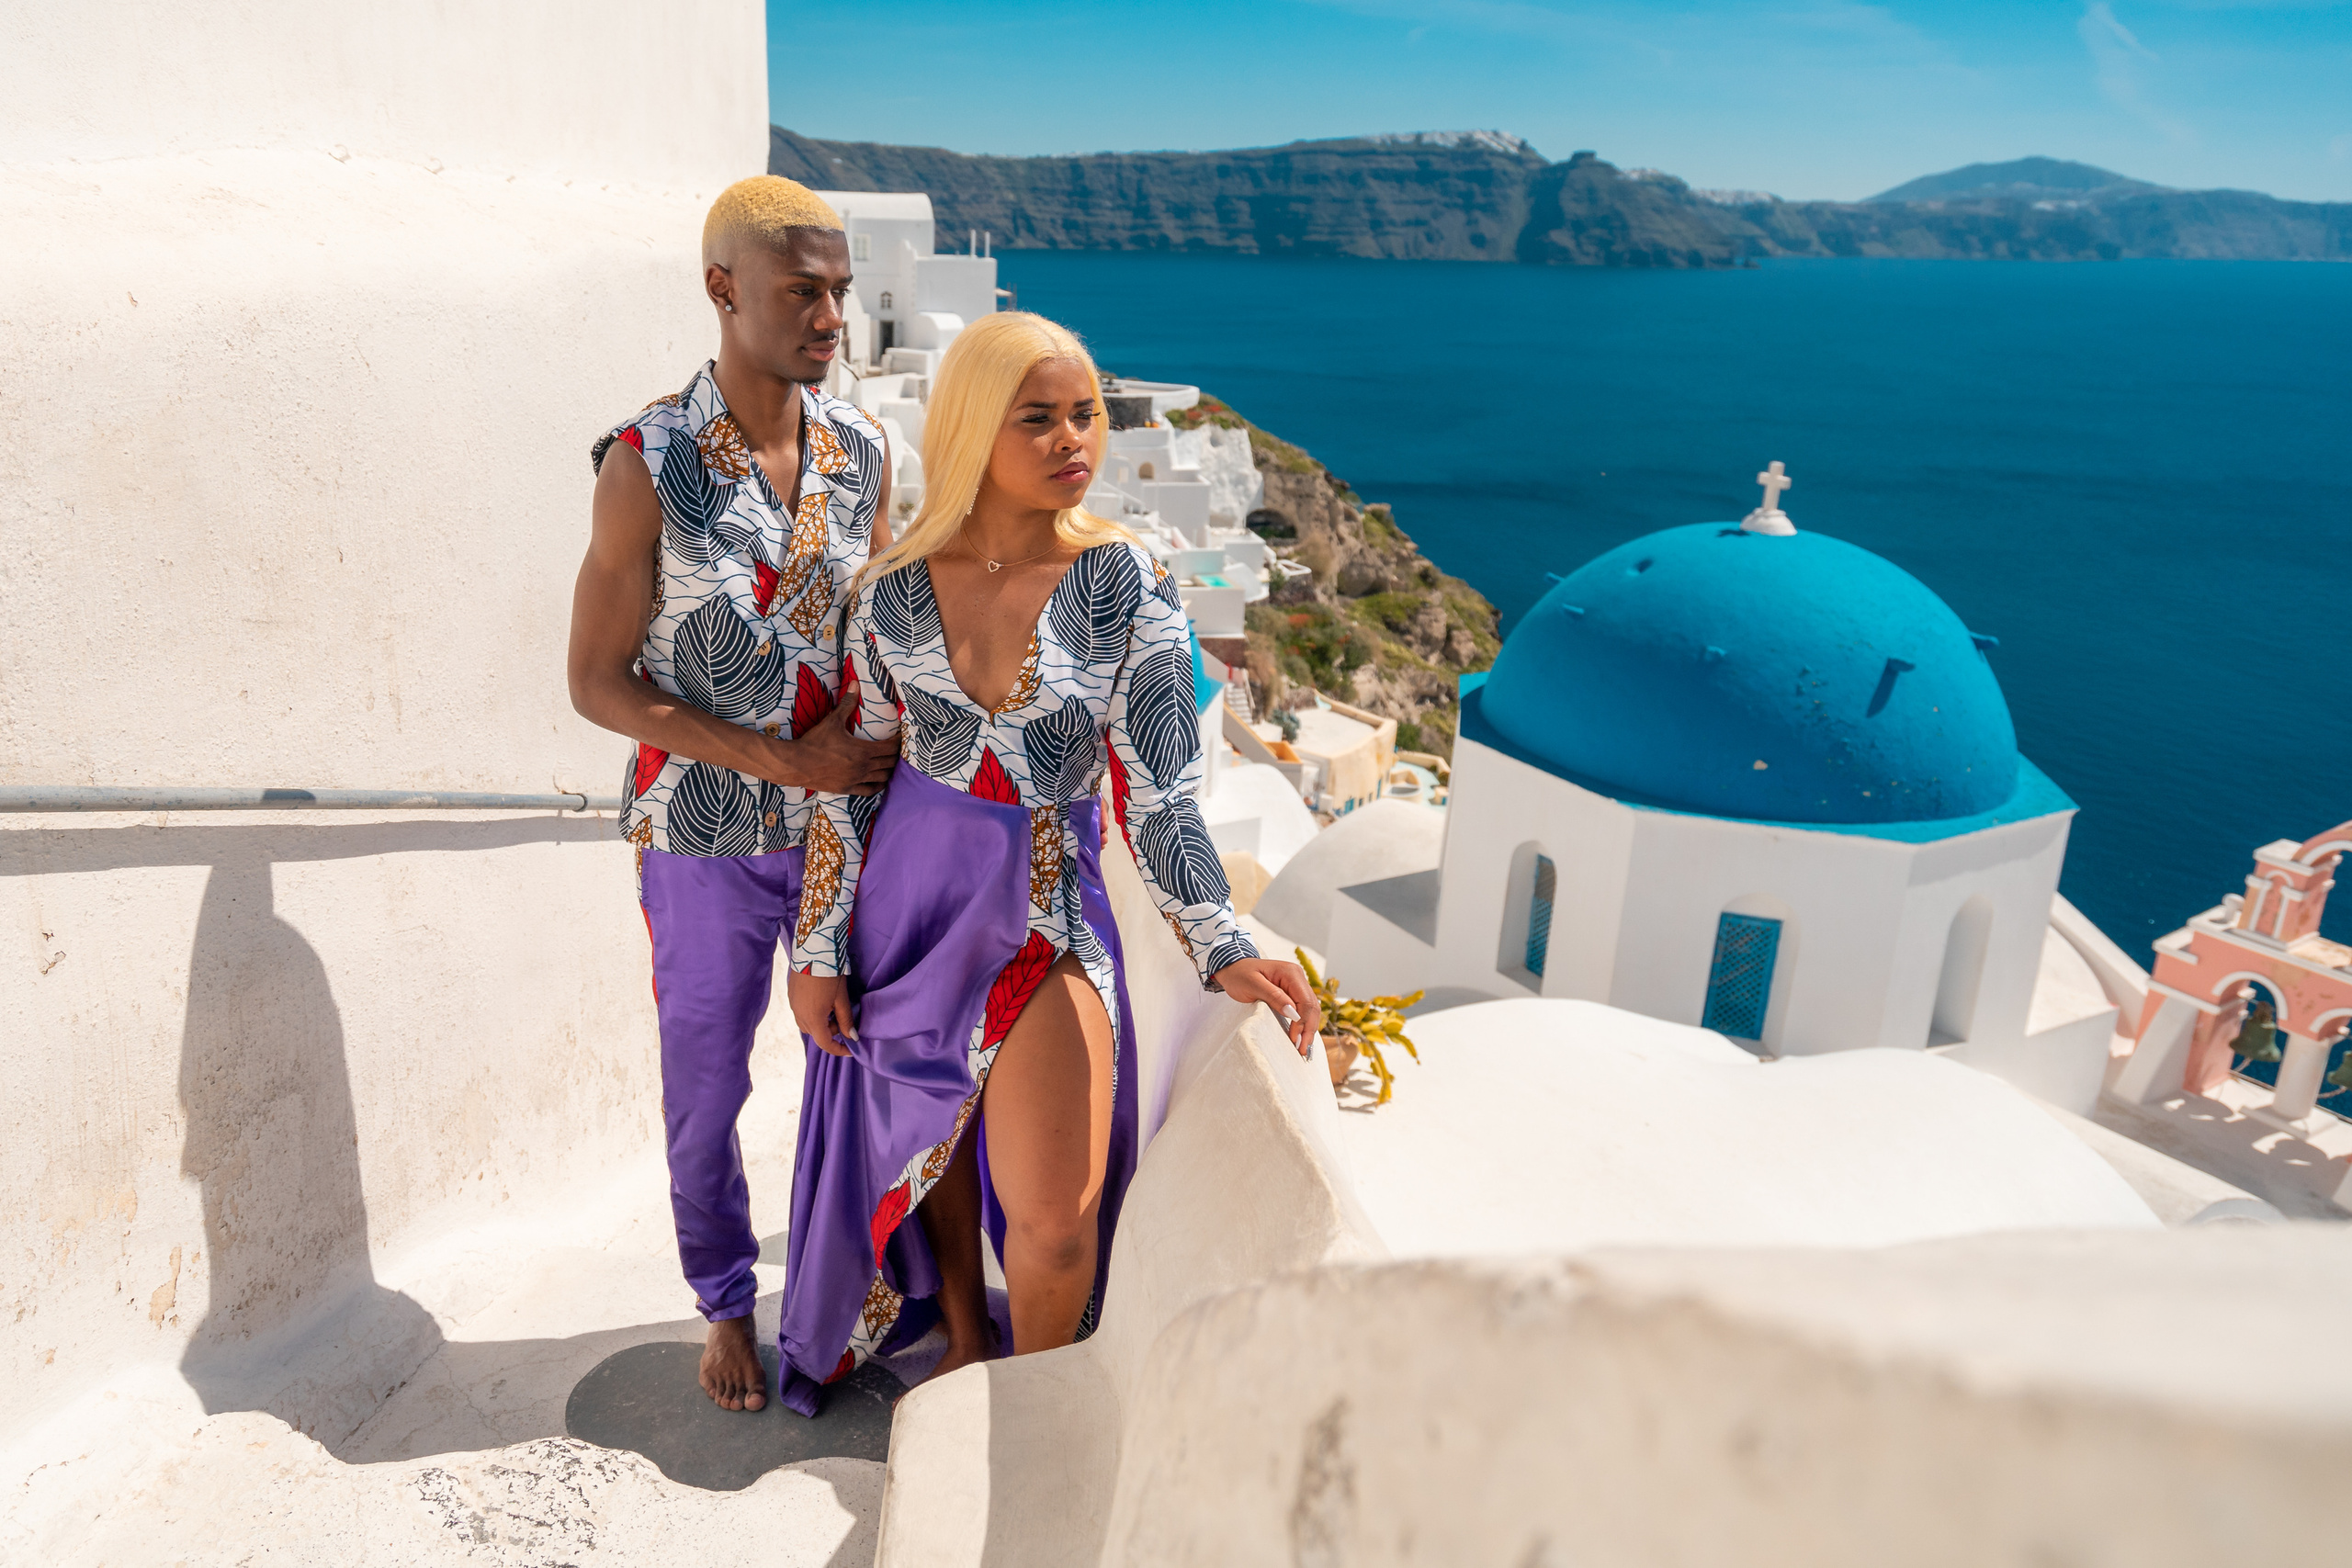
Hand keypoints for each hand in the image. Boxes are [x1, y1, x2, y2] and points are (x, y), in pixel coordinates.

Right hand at [770, 703, 896, 794]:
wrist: (796, 764)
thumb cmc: (815, 742)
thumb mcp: (832, 721)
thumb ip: (846, 703)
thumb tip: (854, 683)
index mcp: (863, 751)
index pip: (891, 748)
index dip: (898, 741)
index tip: (899, 736)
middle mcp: (863, 767)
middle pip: (890, 763)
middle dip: (895, 755)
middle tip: (896, 748)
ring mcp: (856, 780)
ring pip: (883, 777)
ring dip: (889, 770)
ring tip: (889, 763)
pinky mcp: (848, 789)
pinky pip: (870, 791)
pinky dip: (878, 785)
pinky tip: (878, 780)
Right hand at [788, 967, 857, 1057]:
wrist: (813, 952)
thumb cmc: (830, 975)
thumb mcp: (842, 999)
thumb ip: (846, 1020)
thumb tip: (852, 1037)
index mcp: (814, 1019)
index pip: (825, 1043)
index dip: (838, 1049)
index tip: (850, 1049)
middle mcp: (800, 1016)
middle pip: (816, 1034)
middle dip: (830, 1031)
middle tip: (842, 1018)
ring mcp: (793, 1006)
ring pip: (808, 1024)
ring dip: (821, 1023)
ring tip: (832, 1007)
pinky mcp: (791, 997)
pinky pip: (801, 1013)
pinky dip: (813, 1014)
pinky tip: (821, 1000)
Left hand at [1212, 957, 1321, 1058]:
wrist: (1233, 967)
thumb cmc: (1239, 974)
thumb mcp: (1252, 984)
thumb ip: (1273, 996)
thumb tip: (1293, 1012)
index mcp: (1290, 973)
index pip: (1305, 1000)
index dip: (1302, 1021)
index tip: (1294, 1039)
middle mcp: (1298, 977)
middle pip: (1312, 1006)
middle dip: (1308, 1028)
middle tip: (1302, 1049)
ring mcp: (1297, 984)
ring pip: (1311, 1009)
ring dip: (1308, 1028)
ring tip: (1303, 1047)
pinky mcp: (1292, 992)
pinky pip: (1303, 1009)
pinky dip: (1303, 1023)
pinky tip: (1301, 1035)